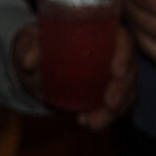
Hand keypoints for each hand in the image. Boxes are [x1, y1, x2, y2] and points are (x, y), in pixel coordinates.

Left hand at [11, 21, 137, 131]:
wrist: (31, 68)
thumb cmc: (33, 46)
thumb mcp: (26, 43)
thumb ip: (27, 47)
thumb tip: (30, 60)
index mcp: (96, 31)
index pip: (122, 38)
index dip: (124, 53)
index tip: (116, 70)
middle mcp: (110, 53)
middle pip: (130, 69)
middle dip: (123, 89)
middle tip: (110, 102)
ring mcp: (111, 76)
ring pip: (126, 93)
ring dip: (115, 111)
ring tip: (94, 122)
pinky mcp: (107, 95)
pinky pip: (115, 108)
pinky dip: (105, 118)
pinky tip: (88, 123)